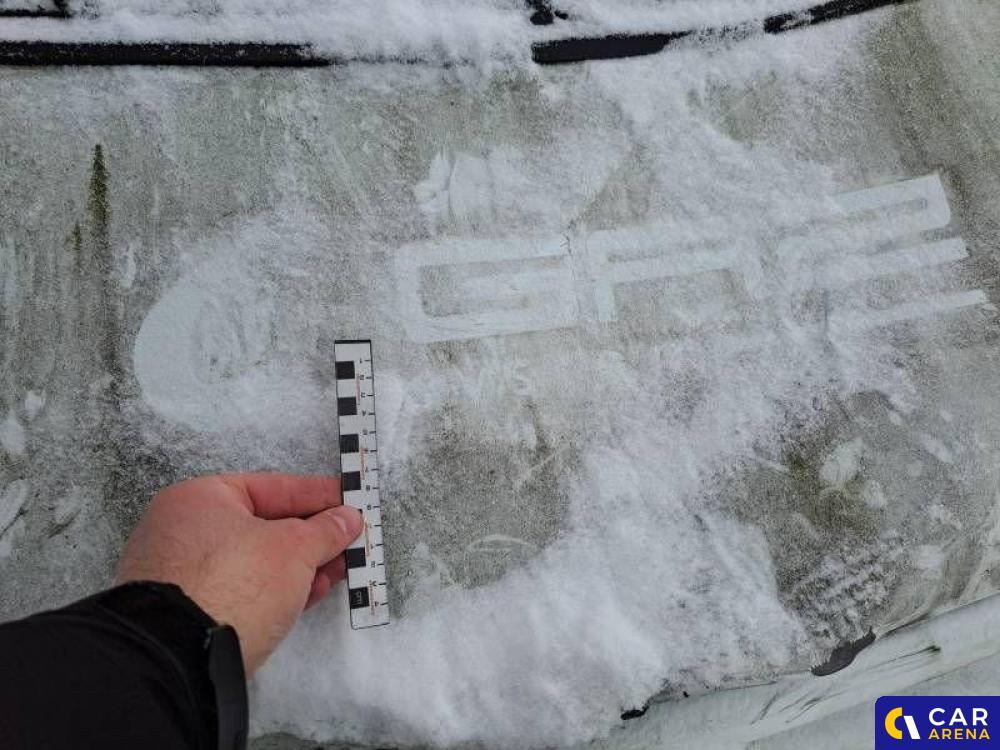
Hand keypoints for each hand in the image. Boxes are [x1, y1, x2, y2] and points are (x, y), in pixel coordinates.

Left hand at [116, 473, 362, 673]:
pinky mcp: (191, 612)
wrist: (183, 658)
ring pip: (256, 561)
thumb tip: (348, 519)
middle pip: (264, 526)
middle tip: (350, 539)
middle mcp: (184, 531)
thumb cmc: (235, 582)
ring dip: (301, 565)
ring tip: (338, 569)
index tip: (349, 500)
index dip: (317, 494)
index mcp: (199, 498)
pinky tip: (311, 592)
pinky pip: (244, 589)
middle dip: (312, 536)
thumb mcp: (294, 548)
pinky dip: (278, 588)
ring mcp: (183, 574)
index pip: (272, 487)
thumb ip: (325, 531)